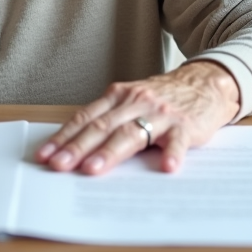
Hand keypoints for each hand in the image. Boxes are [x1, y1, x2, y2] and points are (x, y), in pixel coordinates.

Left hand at [35, 61, 239, 175]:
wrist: (206, 82)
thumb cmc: (162, 98)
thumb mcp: (131, 101)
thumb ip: (109, 119)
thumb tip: (76, 149)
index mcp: (118, 96)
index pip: (85, 118)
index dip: (64, 137)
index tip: (45, 154)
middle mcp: (135, 102)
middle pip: (102, 126)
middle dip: (77, 147)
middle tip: (59, 165)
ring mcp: (160, 113)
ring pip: (131, 133)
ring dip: (110, 152)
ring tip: (94, 169)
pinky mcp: (185, 125)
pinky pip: (177, 140)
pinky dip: (172, 153)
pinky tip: (166, 167)